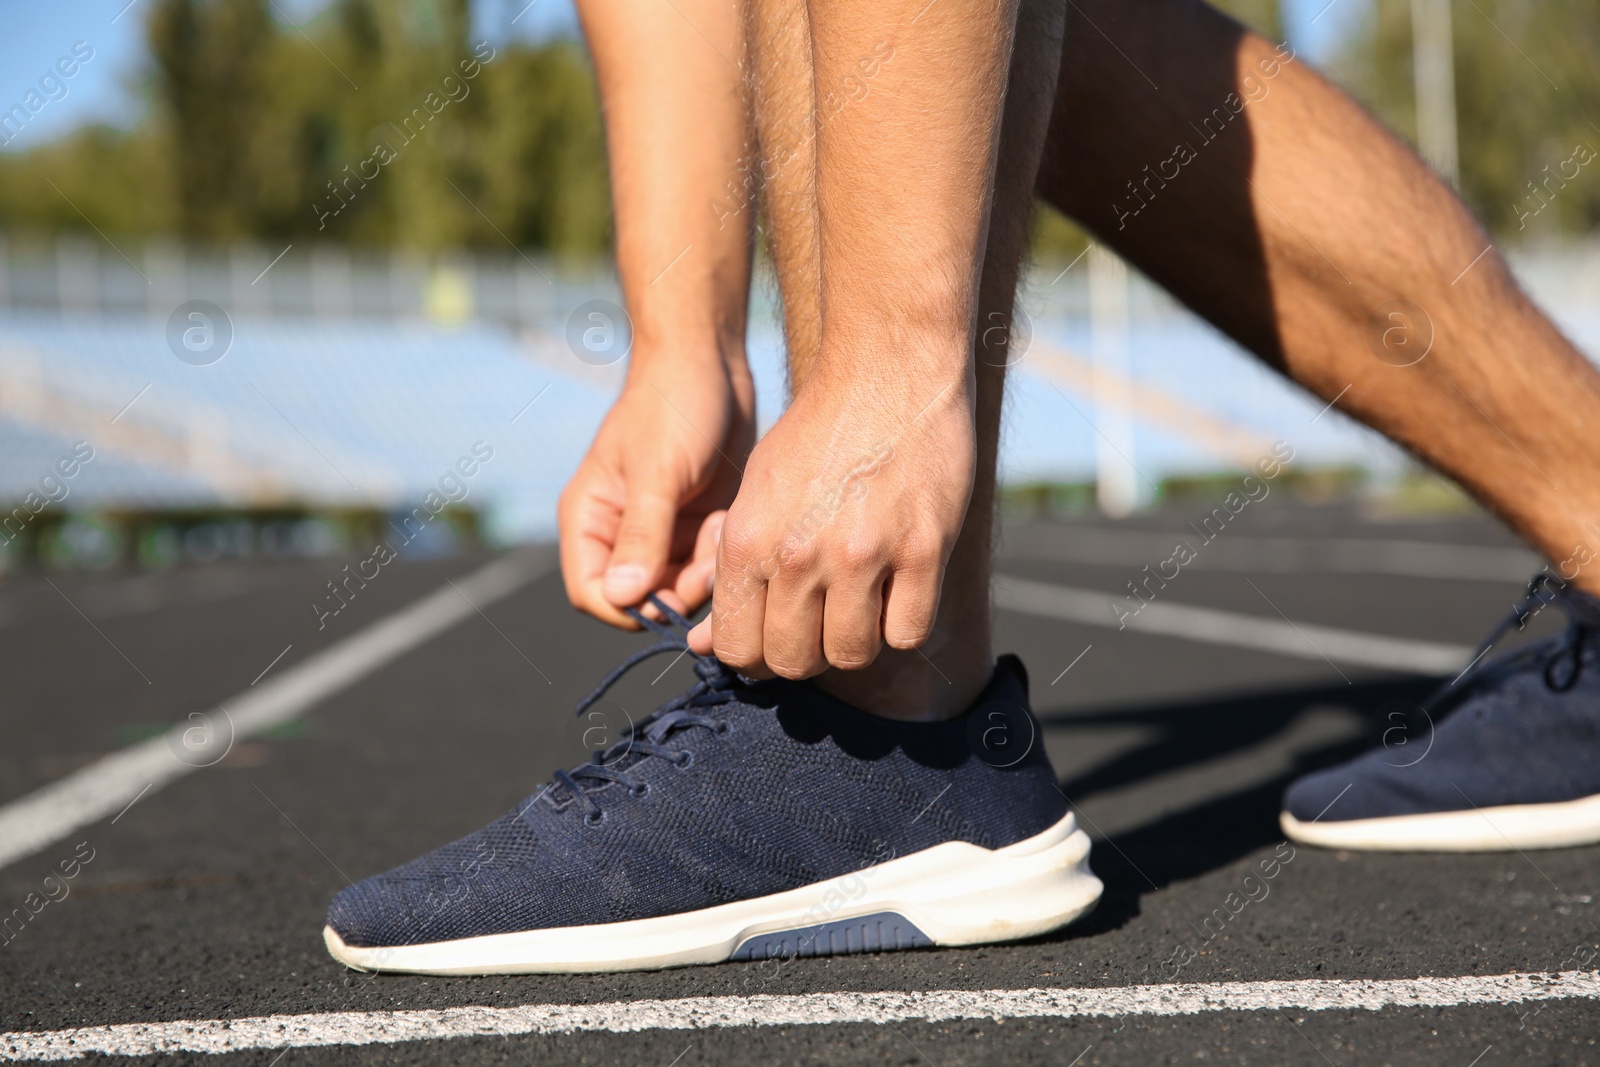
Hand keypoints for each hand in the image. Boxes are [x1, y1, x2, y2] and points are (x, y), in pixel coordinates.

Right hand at [559, 354, 753, 626]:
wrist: (712, 365)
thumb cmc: (672, 406)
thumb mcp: (657, 472)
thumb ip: (641, 536)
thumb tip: (621, 598)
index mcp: (590, 519)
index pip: (592, 593)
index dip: (626, 609)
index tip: (669, 601)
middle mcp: (620, 534)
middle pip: (642, 599)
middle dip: (677, 589)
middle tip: (708, 562)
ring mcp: (660, 533)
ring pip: (679, 587)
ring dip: (703, 572)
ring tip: (718, 528)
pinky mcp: (695, 527)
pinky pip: (706, 567)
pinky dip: (719, 555)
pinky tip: (726, 518)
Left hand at [687, 363, 974, 676]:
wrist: (887, 371)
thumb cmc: (817, 433)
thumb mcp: (753, 494)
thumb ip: (731, 573)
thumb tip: (704, 646)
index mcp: (749, 541)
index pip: (736, 649)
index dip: (754, 655)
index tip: (773, 638)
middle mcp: (800, 555)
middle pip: (793, 662)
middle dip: (803, 655)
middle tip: (819, 625)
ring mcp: (865, 555)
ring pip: (852, 655)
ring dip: (855, 640)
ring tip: (860, 603)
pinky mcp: (922, 550)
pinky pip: (907, 632)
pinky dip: (901, 624)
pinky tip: (898, 590)